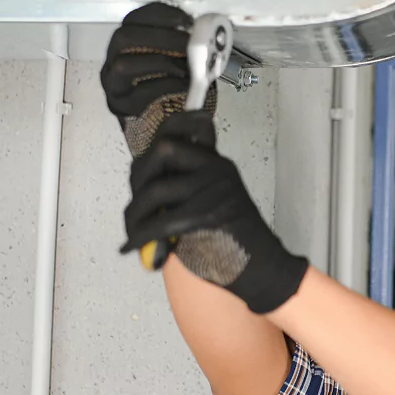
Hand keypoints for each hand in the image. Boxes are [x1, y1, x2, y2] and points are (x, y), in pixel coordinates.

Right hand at [100, 2, 216, 157]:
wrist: (163, 121)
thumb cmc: (168, 84)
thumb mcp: (174, 58)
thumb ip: (181, 44)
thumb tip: (205, 32)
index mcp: (125, 42)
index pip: (133, 19)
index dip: (159, 14)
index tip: (185, 20)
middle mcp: (112, 59)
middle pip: (124, 38)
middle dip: (160, 37)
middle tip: (188, 44)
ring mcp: (113, 83)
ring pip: (123, 65)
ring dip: (160, 62)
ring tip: (186, 66)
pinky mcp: (120, 105)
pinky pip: (139, 93)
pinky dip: (165, 85)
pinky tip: (183, 84)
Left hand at [120, 111, 308, 313]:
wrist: (263, 268)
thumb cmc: (233, 242)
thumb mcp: (213, 202)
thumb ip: (187, 186)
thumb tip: (146, 180)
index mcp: (218, 164)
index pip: (192, 126)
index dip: (170, 127)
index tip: (152, 145)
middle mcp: (216, 169)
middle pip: (163, 150)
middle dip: (138, 177)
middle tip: (134, 204)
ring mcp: (212, 190)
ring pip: (156, 189)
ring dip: (134, 214)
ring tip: (132, 232)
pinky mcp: (206, 215)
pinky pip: (160, 222)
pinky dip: (139, 237)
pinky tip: (132, 246)